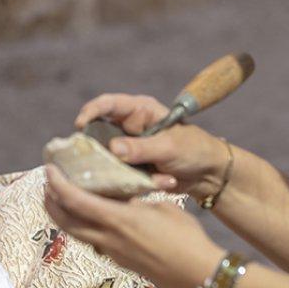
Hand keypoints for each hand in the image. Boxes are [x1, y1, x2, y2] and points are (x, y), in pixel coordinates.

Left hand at [43, 164, 224, 287]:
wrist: (197, 274)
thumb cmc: (187, 237)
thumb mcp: (162, 208)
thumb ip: (137, 201)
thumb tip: (125, 197)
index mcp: (118, 220)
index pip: (75, 201)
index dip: (58, 185)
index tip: (50, 169)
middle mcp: (109, 238)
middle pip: (66, 221)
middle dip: (51, 202)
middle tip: (48, 185)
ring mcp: (112, 253)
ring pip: (76, 234)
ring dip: (64, 217)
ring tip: (62, 200)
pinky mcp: (120, 261)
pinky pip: (93, 242)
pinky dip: (83, 227)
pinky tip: (90, 218)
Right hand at [74, 93, 230, 198]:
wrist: (208, 175)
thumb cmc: (194, 150)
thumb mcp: (169, 146)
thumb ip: (141, 148)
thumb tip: (113, 149)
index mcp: (140, 111)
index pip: (108, 104)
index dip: (91, 111)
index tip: (80, 125)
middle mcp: (129, 128)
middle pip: (99, 133)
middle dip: (94, 148)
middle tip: (87, 161)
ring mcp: (128, 149)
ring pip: (106, 158)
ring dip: (115, 170)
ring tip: (126, 177)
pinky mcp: (130, 168)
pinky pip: (120, 175)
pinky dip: (130, 181)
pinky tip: (154, 182)